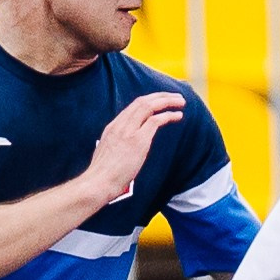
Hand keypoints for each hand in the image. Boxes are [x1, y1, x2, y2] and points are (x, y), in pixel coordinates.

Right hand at [81, 92, 184, 209]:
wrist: (98, 182)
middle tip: (176, 97)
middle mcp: (120, 125)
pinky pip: (155, 121)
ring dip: (167, 102)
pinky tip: (178, 116)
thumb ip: (117, 146)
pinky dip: (168, 115)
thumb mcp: (107, 154)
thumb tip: (126, 151)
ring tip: (181, 102)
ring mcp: (128, 131)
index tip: (161, 101)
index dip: (150, 101)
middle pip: (142, 101)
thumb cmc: (102, 176)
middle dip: (161, 96)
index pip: (133, 106)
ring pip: (149, 106)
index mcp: (112, 127)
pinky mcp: (138, 140)